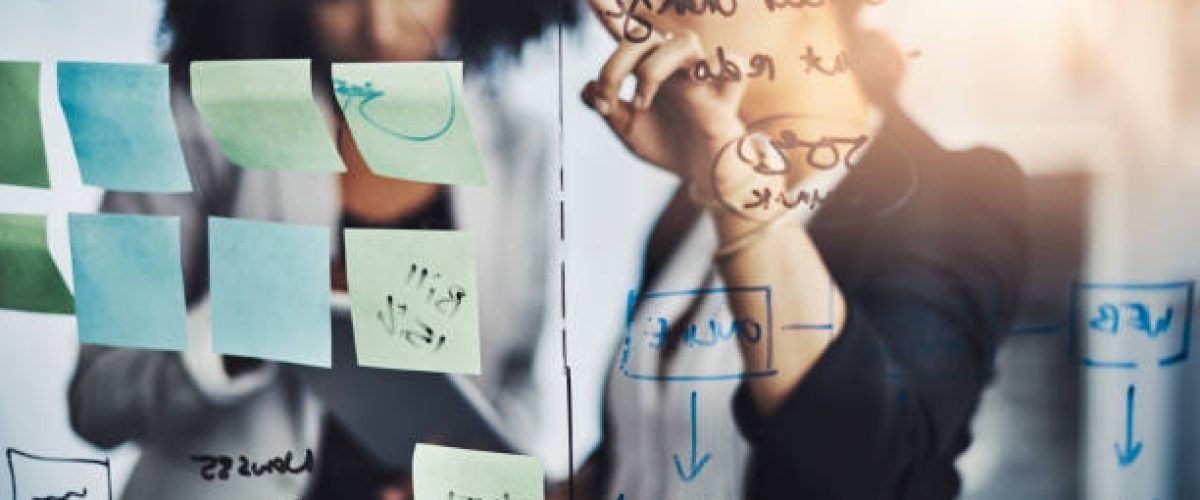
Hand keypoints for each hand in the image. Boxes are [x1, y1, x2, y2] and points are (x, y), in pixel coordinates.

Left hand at [581, 26, 749, 189]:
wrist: (697, 173)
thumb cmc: (666, 144)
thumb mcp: (626, 128)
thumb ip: (607, 107)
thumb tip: (589, 87)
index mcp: (648, 65)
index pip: (626, 32)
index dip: (607, 9)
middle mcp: (674, 63)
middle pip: (644, 37)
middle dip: (615, 66)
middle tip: (607, 102)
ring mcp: (701, 75)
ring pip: (684, 41)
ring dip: (653, 69)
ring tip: (641, 103)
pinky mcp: (726, 93)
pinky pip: (734, 65)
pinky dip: (719, 67)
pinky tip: (700, 80)